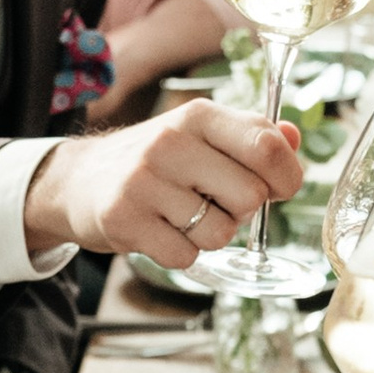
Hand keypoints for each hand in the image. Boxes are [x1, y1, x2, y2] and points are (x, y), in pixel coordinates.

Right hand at [24, 98, 303, 265]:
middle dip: (242, 212)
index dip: (287, 177)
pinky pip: (184, 256)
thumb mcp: (201, 135)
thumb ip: (251, 136)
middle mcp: (170, 142)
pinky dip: (180, 253)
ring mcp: (143, 181)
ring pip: (219, 233)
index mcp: (199, 116)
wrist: (80, 180)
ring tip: (182, 217)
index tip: (278, 189)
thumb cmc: (156, 161)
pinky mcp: (123, 219)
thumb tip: (293, 138)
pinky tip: (161, 232)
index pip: (268, 146)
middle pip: (250, 197)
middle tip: (214, 204)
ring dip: (210, 236)